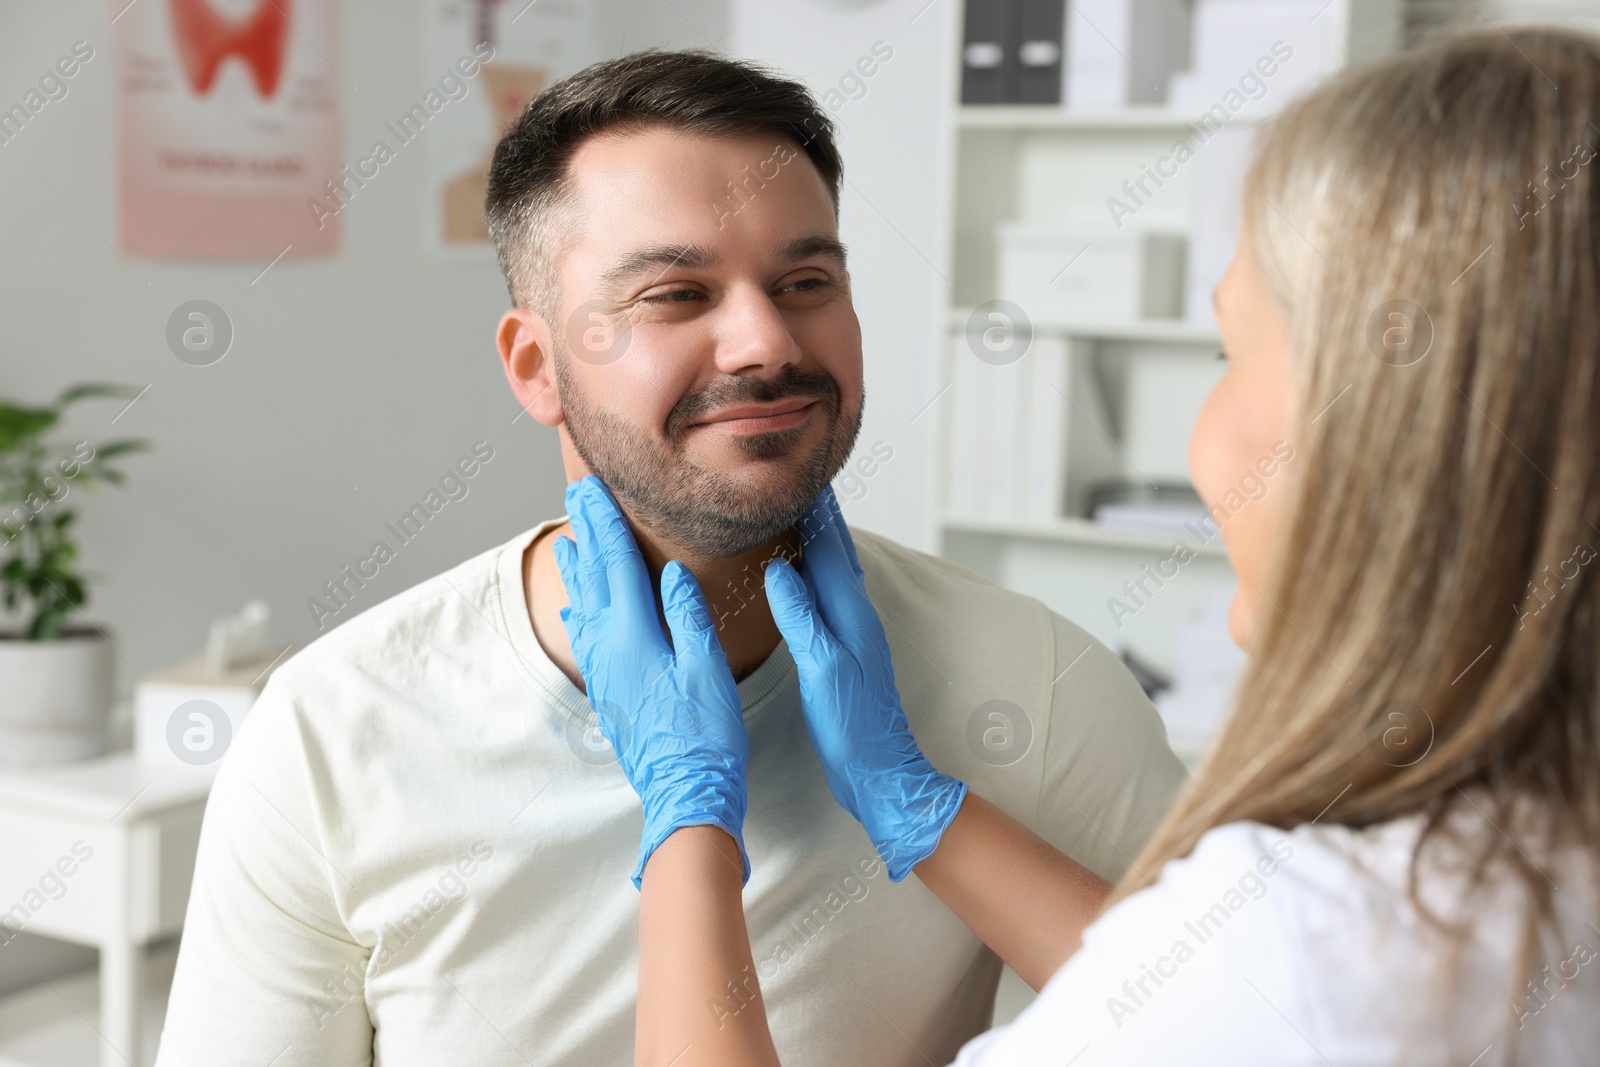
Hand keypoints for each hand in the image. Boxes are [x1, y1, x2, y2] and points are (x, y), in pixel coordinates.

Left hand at [554, 476, 750, 889]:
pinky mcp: (608, 689)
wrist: (684, 792)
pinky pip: (586, 636)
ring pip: (584, 605)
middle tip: (576, 496)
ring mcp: (605, 671)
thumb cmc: (705, 735)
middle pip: (593, 577)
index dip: (605, 523)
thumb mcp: (708, 668)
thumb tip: (672, 572)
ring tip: (568, 539)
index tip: (594, 488)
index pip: (615, 564)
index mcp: (634, 636)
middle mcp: (609, 649)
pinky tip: (577, 604)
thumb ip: (688, 616)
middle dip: (585, 533)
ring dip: (577, 568)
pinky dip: (580, 609)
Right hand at [765, 488, 967, 880]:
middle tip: (801, 480)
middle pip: (837, 552)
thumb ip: (802, 617)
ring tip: (801, 514)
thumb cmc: (852, 727)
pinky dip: (815, 572)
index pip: (830, 548)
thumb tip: (781, 568)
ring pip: (834, 572)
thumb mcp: (821, 670)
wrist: (882, 772)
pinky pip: (828, 595)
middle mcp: (856, 617)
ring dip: (820, 540)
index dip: (816, 510)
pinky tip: (802, 577)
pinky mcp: (845, 651)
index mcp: (851, 616)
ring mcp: (853, 634)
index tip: (801, 472)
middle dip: (821, 516)